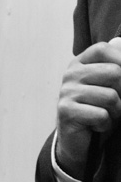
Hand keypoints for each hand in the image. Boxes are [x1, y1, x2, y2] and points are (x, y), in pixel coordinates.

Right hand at [55, 36, 120, 177]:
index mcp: (80, 63)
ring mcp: (66, 92)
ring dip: (116, 112)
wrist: (80, 141)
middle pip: (114, 73)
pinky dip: (105, 124)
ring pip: (111, 97)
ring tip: (105, 116)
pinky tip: (96, 126)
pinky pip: (102, 115)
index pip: (105, 49)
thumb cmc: (99, 109)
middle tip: (113, 104)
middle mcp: (70, 74)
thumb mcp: (111, 84)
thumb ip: (115, 63)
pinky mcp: (66, 111)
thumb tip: (119, 40)